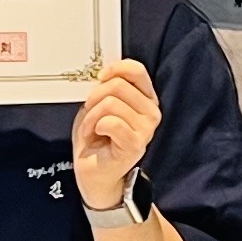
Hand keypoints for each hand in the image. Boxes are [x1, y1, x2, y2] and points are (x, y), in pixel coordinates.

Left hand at [72, 57, 160, 211]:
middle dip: (94, 98)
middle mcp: (151, 112)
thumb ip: (107, 88)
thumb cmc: (96, 138)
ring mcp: (146, 129)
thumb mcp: (99, 105)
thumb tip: (104, 73)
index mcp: (145, 99)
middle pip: (118, 85)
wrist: (93, 171)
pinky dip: (95, 126)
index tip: (100, 77)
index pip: (137, 71)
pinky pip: (111, 122)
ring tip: (91, 128)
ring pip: (111, 103)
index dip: (115, 69)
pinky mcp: (135, 144)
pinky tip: (96, 136)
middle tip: (89, 113)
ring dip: (92, 116)